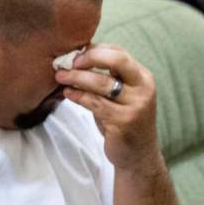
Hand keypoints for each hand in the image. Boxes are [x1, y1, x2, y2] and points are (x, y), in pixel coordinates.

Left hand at [55, 45, 159, 173]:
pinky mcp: (124, 121)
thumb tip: (75, 58)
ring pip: (102, 83)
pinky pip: (95, 103)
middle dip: (90, 57)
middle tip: (69, 62)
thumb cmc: (123, 121)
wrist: (138, 155)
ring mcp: (136, 105)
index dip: (94, 50)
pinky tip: (67, 93)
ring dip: (77, 78)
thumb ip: (105, 78)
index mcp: (142, 77)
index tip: (73, 54)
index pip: (119, 52)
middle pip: (117, 60)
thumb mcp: (119, 96)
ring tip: (60, 77)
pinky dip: (78, 96)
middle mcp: (143, 88)